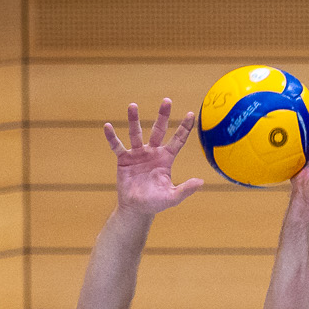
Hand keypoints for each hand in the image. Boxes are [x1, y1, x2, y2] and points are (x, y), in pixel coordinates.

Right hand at [107, 99, 203, 215]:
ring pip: (136, 133)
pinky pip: (117, 146)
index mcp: (166, 158)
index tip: (190, 113)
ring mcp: (138, 154)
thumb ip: (185, 189)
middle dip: (162, 116)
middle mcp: (153, 152)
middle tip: (167, 101)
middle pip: (158, 130)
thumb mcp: (172, 197)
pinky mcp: (124, 159)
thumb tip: (201, 182)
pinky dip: (112, 137)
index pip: (177, 139)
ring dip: (134, 120)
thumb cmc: (155, 203)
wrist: (136, 208)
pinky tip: (108, 126)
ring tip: (132, 106)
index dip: (184, 127)